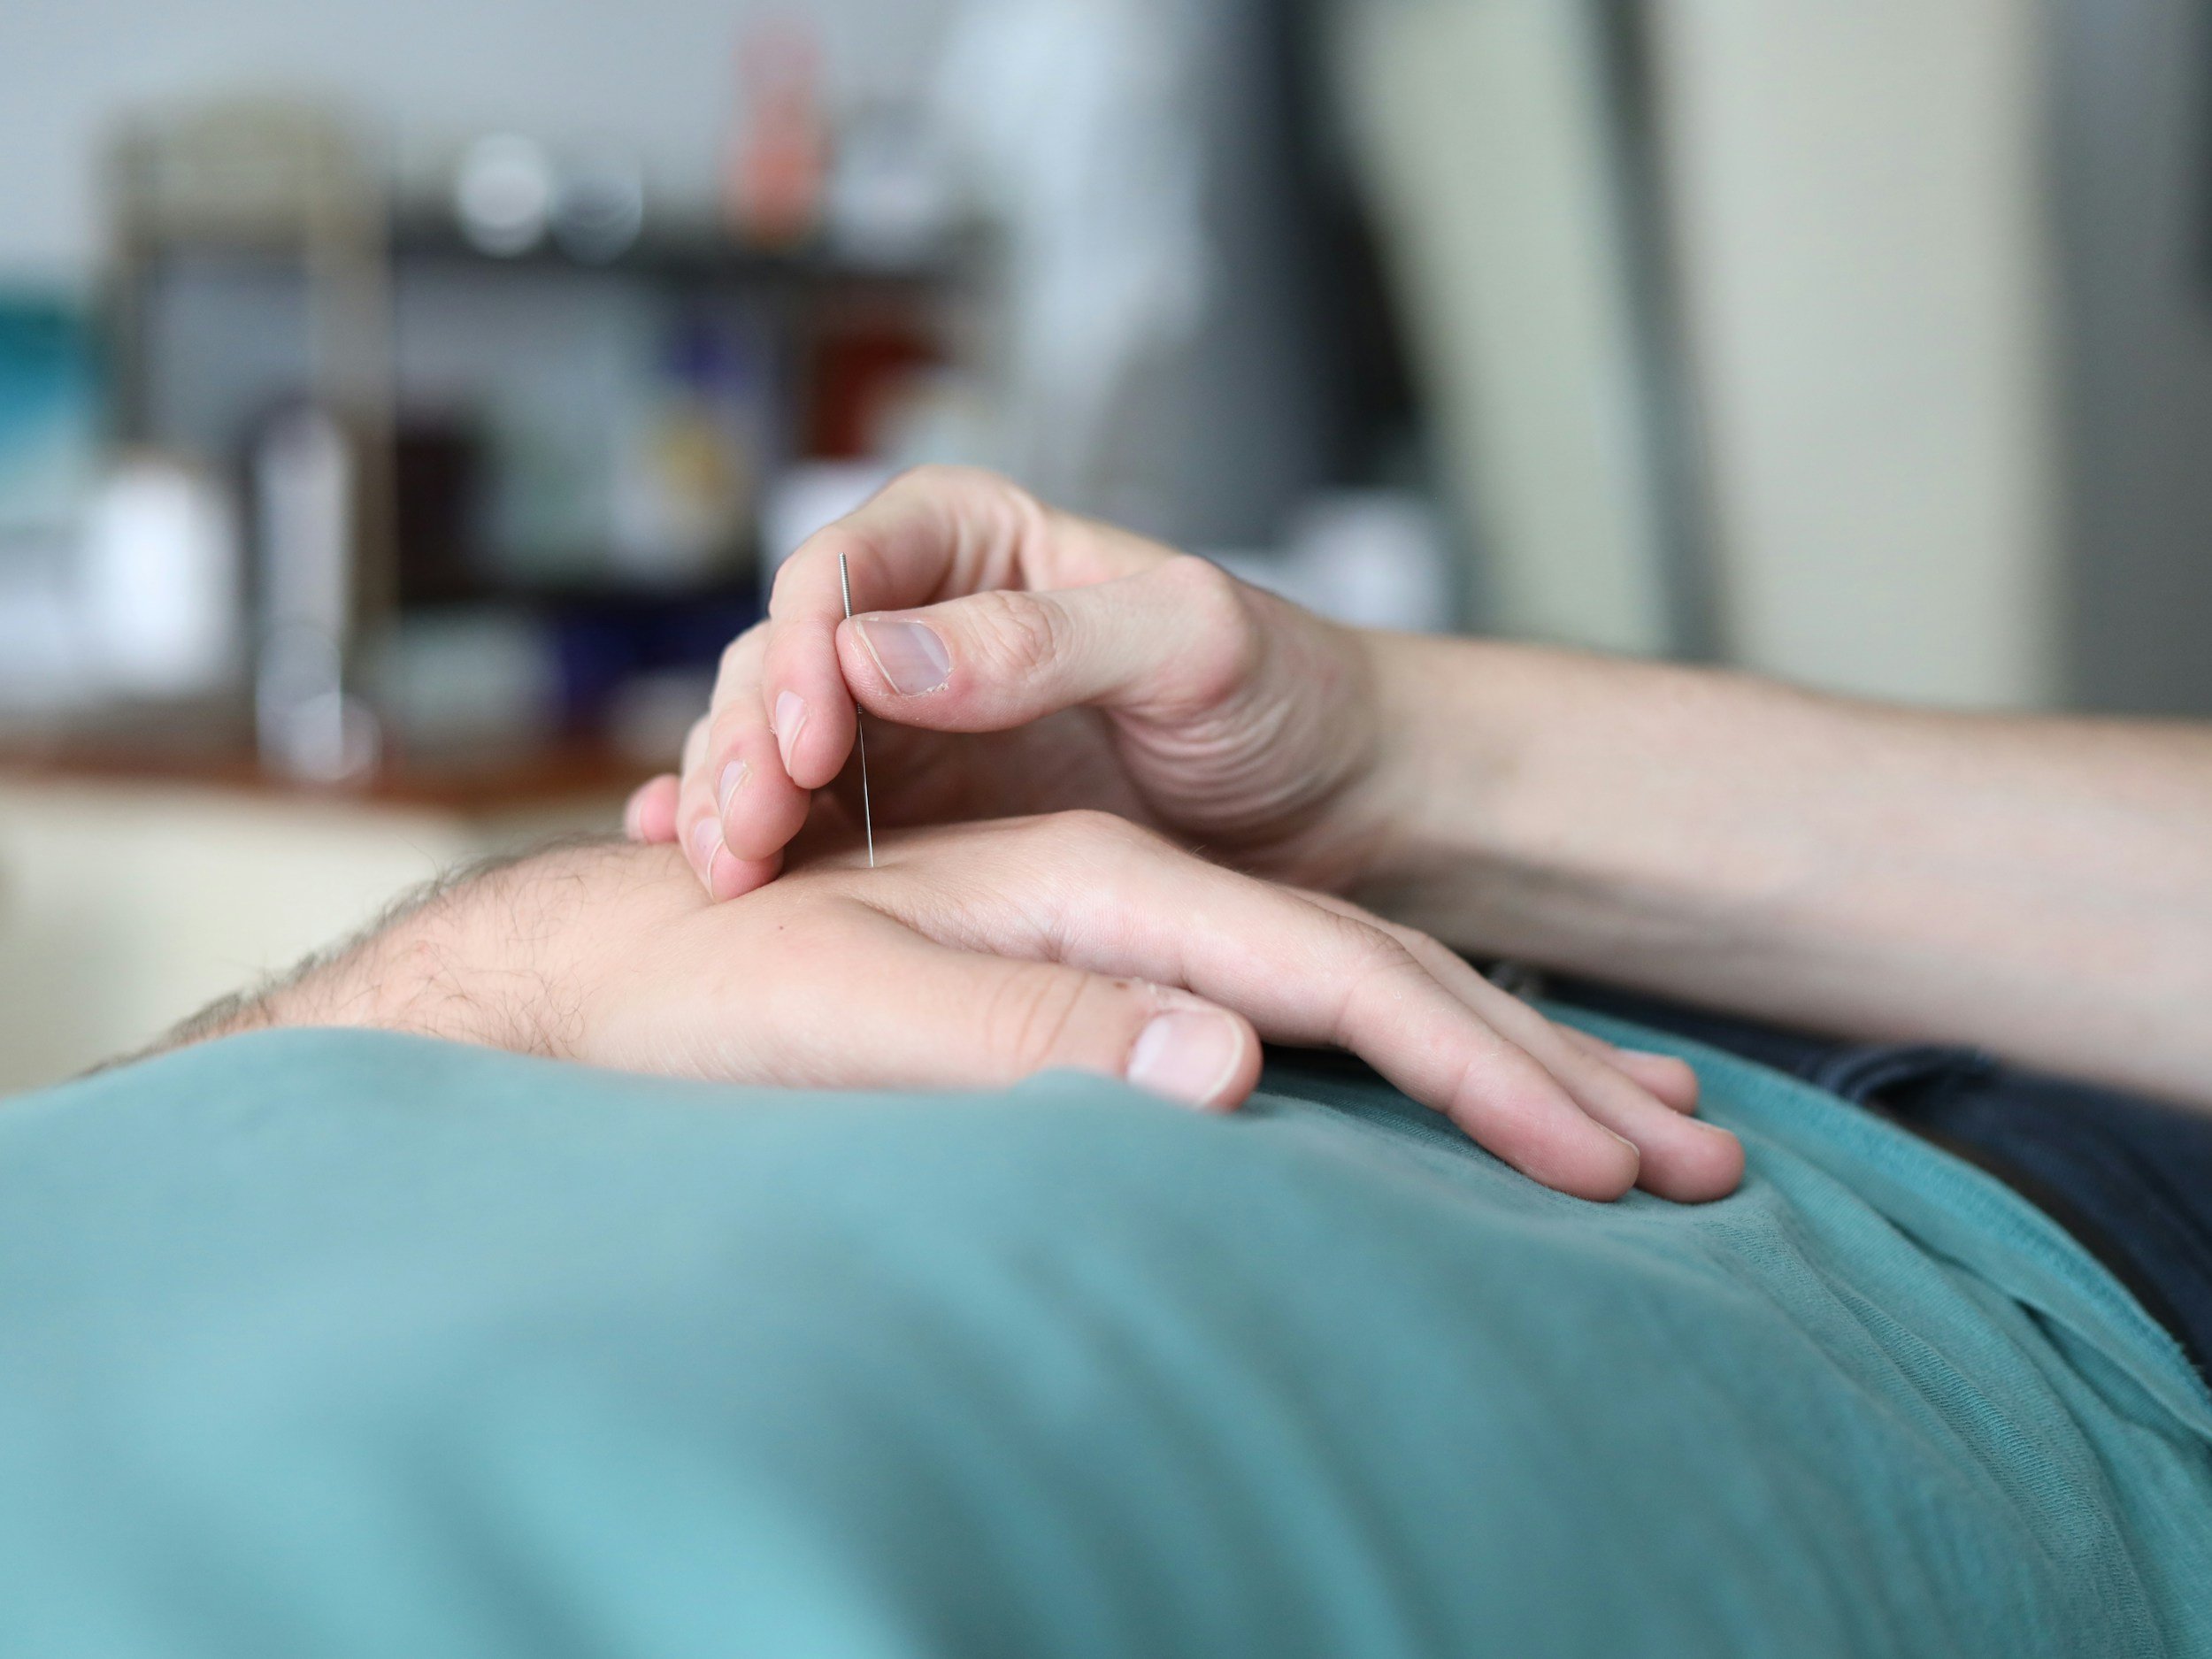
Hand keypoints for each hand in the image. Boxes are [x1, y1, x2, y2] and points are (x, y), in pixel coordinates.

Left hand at [196, 814, 1741, 1202]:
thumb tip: (1237, 1066)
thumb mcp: (854, 1010)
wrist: (610, 971)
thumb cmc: (706, 997)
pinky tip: (1461, 1109)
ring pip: (1357, 1002)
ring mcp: (1122, 944)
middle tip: (1705, 1170)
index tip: (1628, 1167)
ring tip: (1649, 1134)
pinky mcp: (1102, 987)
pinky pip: (1291, 1023)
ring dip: (1506, 1070)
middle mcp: (1130, 905)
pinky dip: (1403, 1071)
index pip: (1340, 989)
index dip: (1488, 1081)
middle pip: (1382, 988)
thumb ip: (1038, 1027)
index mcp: (1097, 896)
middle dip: (1547, 1077)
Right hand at [626, 466, 1403, 901]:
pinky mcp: (913, 818)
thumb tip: (878, 658)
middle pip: (785, 660)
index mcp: (974, 542)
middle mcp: (919, 624)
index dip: (805, 650)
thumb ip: (1045, 642)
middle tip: (744, 835)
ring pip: (775, 745)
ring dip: (736, 802)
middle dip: (749, 739)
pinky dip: (760, 849)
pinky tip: (721, 890)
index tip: (810, 742)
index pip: (842, 571)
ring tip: (726, 877)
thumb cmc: (1290, 697)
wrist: (1344, 808)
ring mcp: (907, 727)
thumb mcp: (1190, 648)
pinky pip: (810, 823)